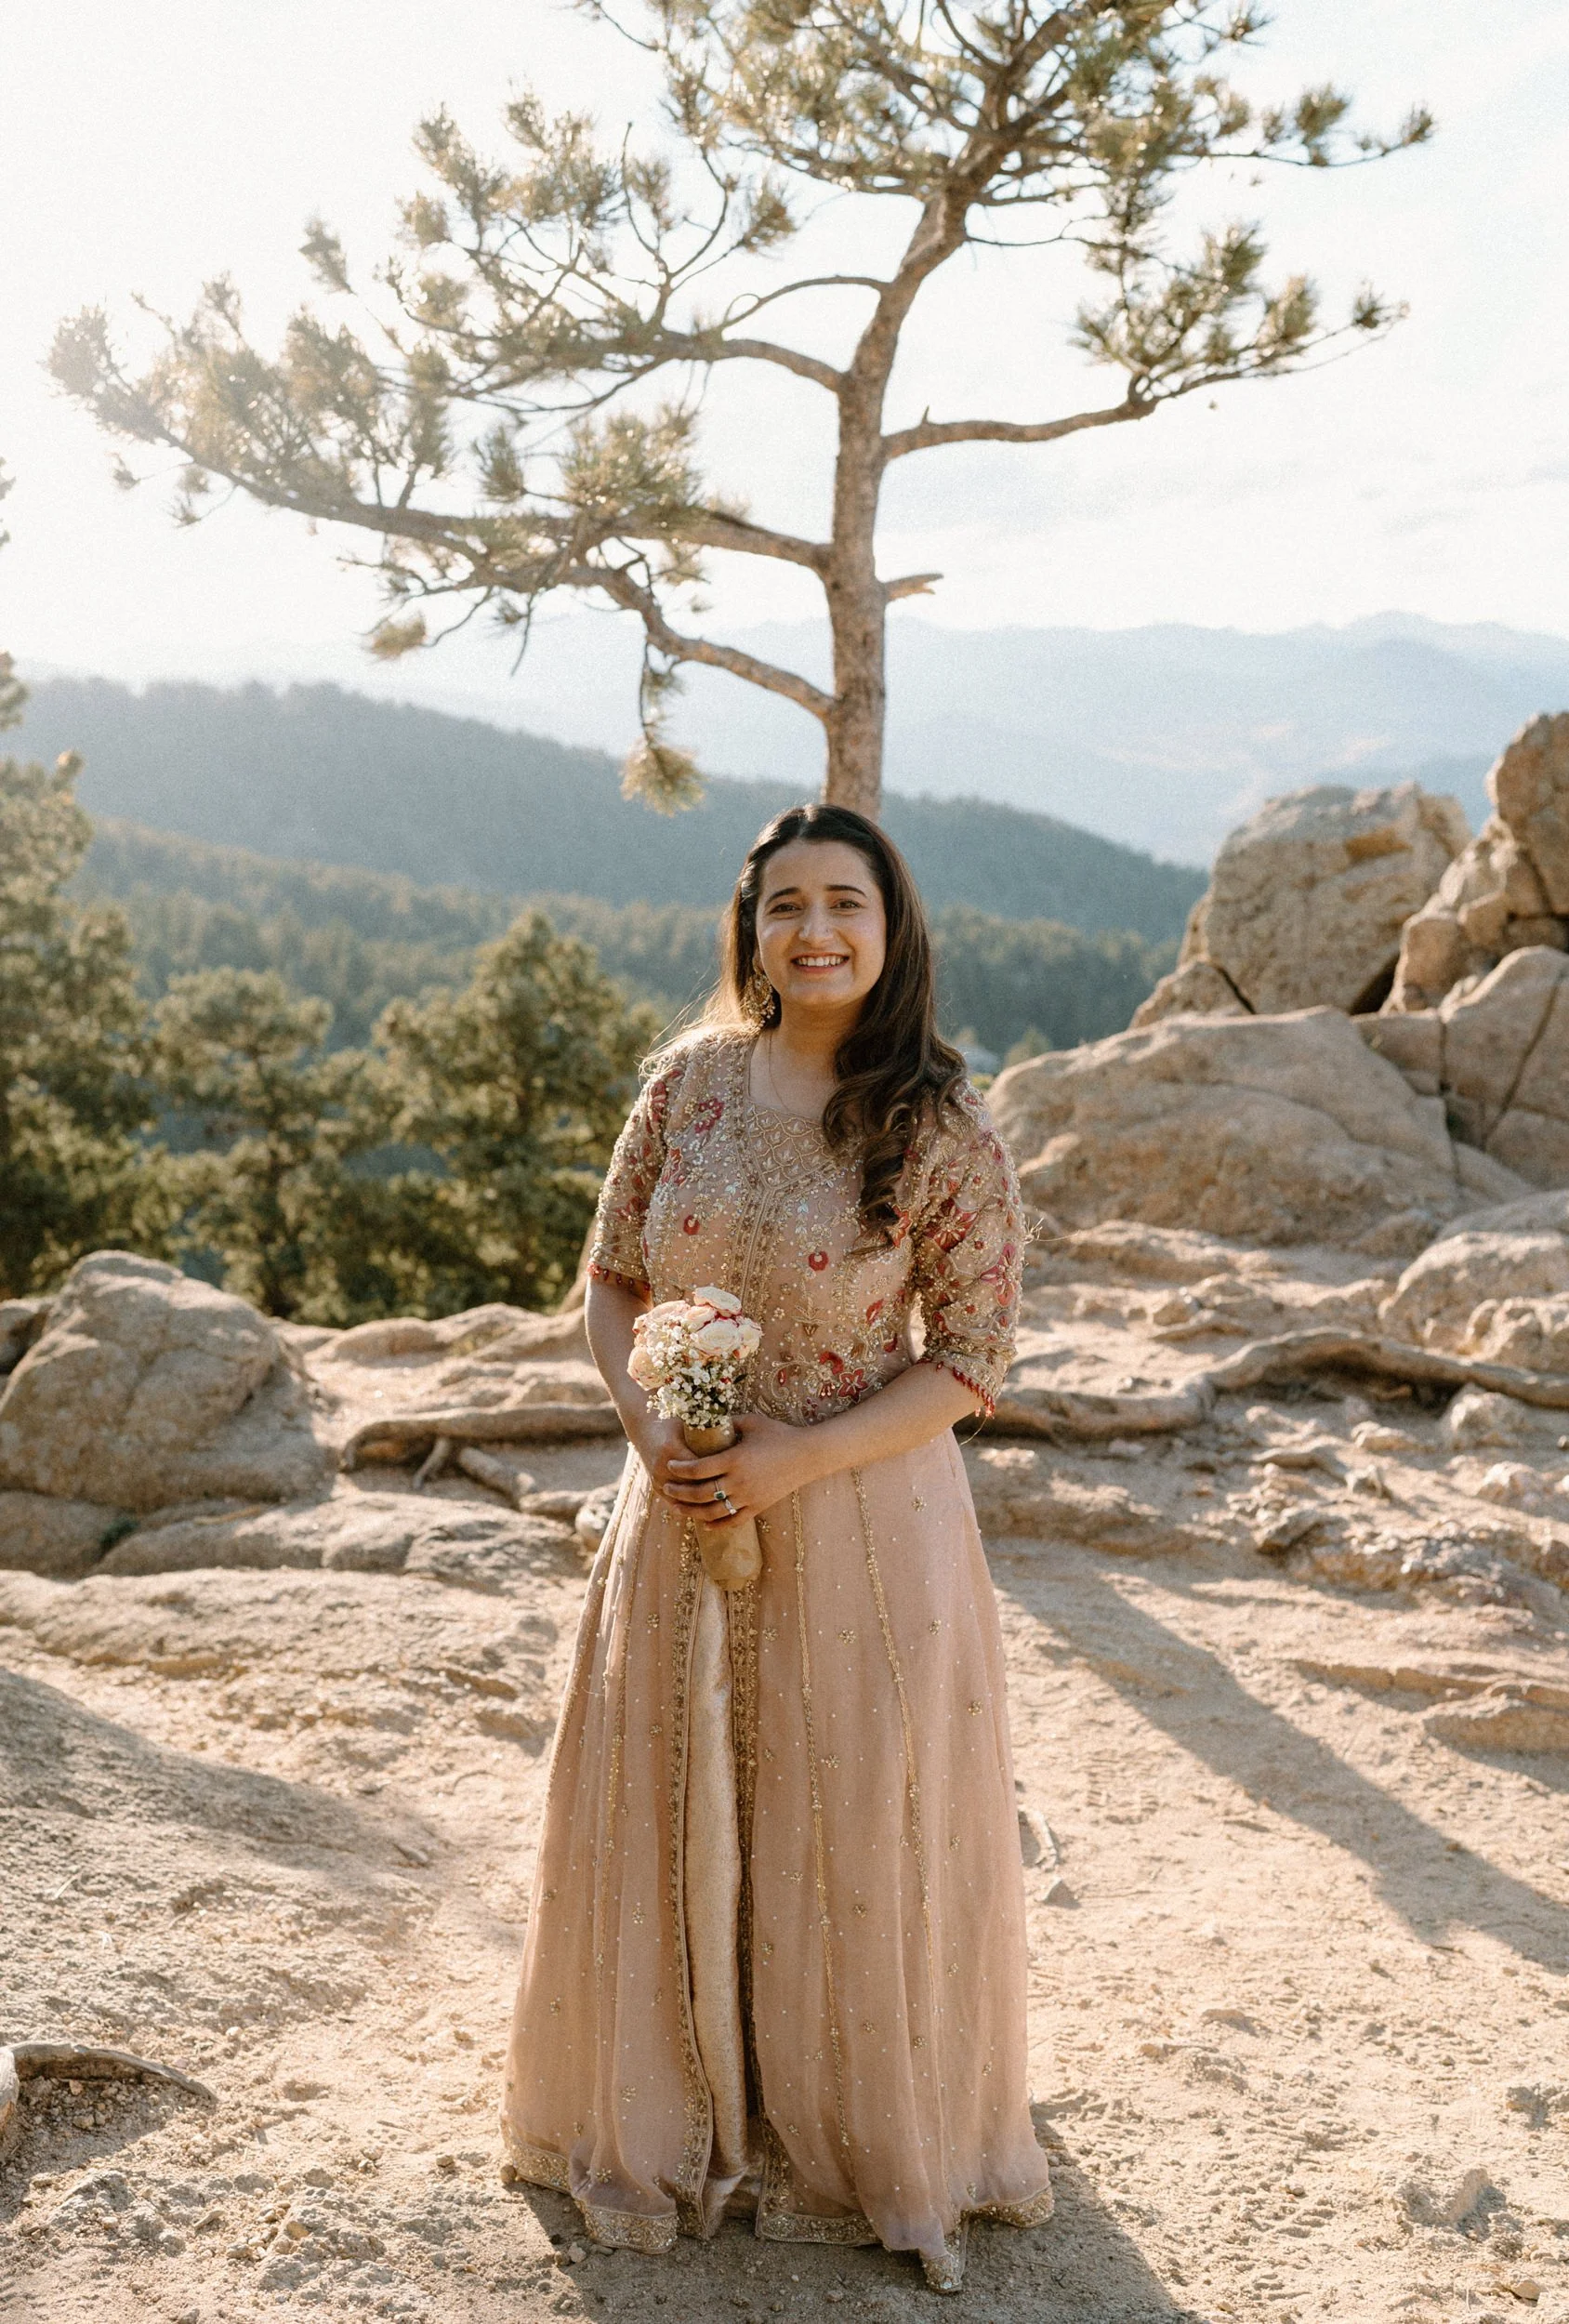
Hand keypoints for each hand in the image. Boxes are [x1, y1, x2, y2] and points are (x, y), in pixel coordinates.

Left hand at [660, 1413, 820, 1527]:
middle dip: (680, 1492)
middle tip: (667, 1488)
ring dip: (692, 1512)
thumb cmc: (779, 1434)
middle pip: (701, 1493)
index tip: (671, 1466)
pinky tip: (704, 1524)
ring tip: (678, 1508)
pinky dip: (716, 1525)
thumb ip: (727, 1422)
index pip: (698, 1469)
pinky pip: (733, 1521)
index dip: (681, 1469)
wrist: (808, 1455)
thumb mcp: (751, 1422)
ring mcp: (749, 1497)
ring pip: (713, 1512)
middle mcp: (739, 1481)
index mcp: (734, 1459)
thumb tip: (706, 1419)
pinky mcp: (758, 1507)